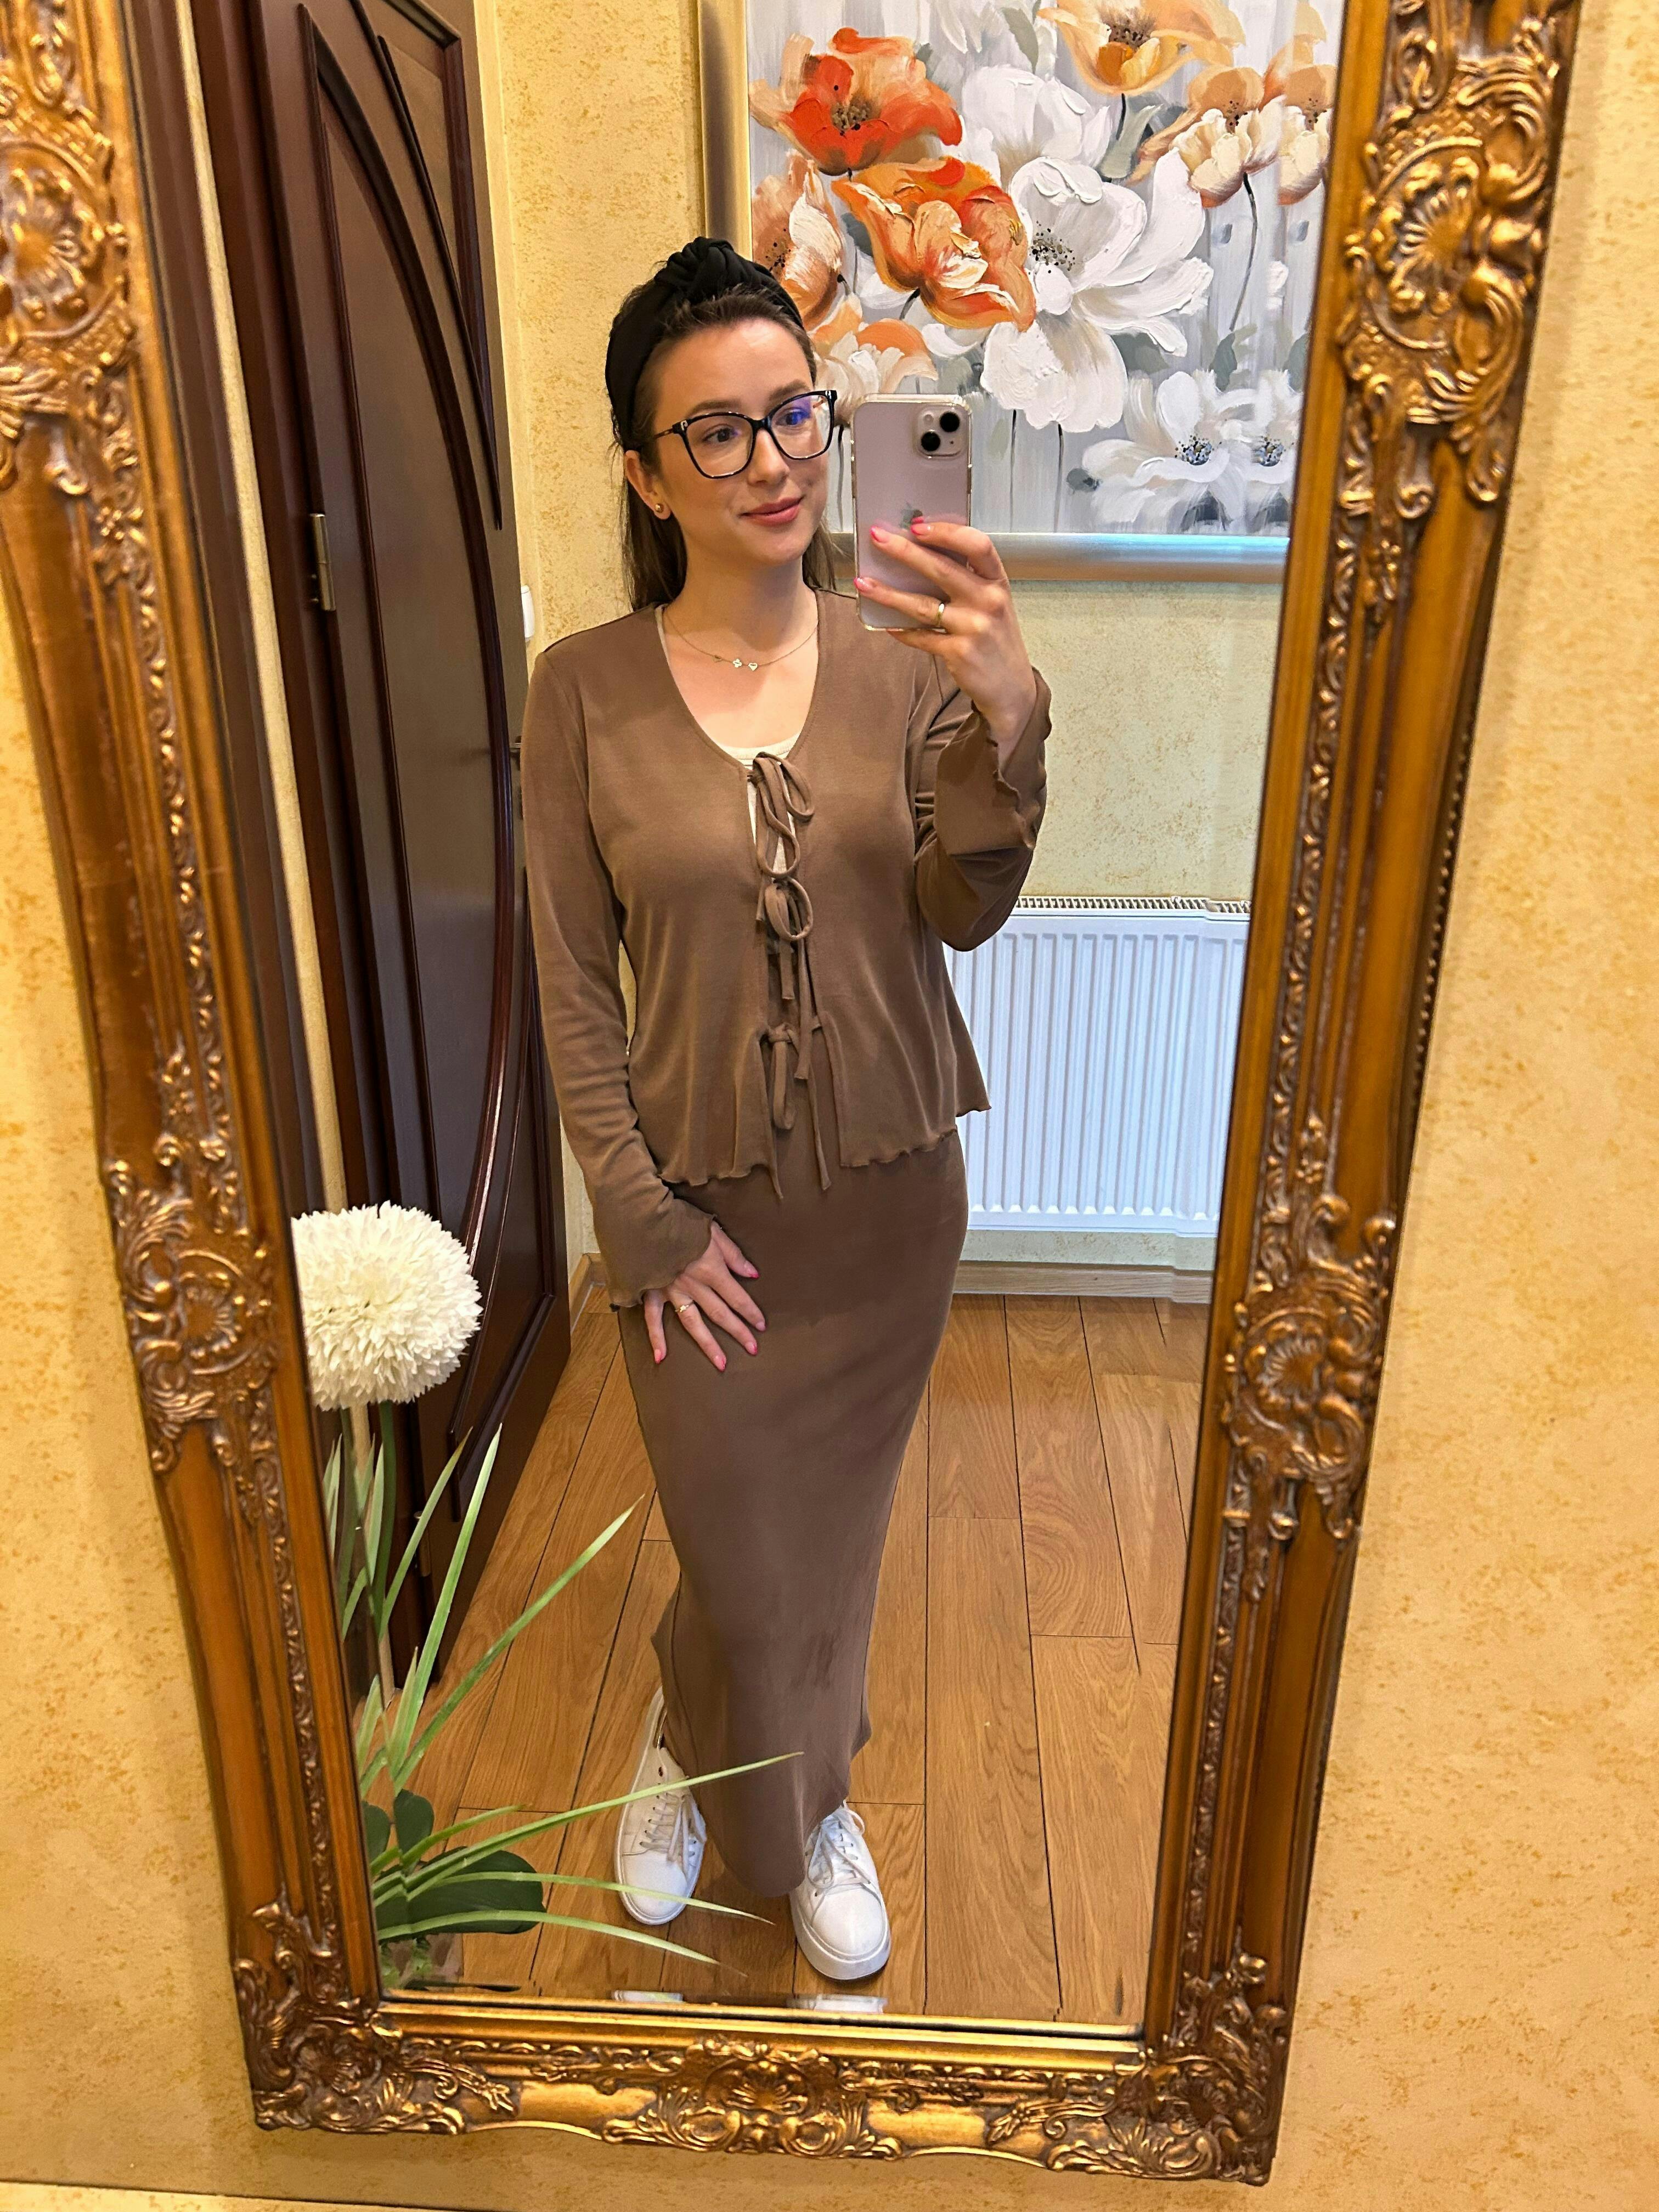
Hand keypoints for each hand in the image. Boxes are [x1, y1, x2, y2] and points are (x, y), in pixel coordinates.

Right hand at [644, 1220, 764, 1370]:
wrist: (644, 1219)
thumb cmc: (680, 1221)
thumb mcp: (712, 1232)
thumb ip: (733, 1254)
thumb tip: (752, 1273)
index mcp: (711, 1269)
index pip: (737, 1296)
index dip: (751, 1311)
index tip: (762, 1326)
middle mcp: (694, 1285)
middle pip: (720, 1313)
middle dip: (738, 1332)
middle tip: (752, 1349)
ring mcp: (672, 1291)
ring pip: (693, 1322)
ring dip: (708, 1344)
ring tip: (721, 1363)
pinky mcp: (652, 1291)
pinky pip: (653, 1318)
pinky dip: (657, 1338)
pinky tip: (661, 1357)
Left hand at [856, 518, 1037, 745]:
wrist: (1012, 689)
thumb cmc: (996, 640)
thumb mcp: (994, 604)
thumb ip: (969, 582)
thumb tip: (922, 555)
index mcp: (997, 583)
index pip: (978, 545)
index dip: (947, 532)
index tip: (917, 525)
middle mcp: (989, 601)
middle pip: (942, 569)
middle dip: (905, 551)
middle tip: (878, 537)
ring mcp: (974, 628)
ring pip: (923, 605)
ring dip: (889, 593)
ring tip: (863, 583)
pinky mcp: (959, 653)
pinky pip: (921, 637)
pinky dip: (902, 631)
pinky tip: (887, 625)